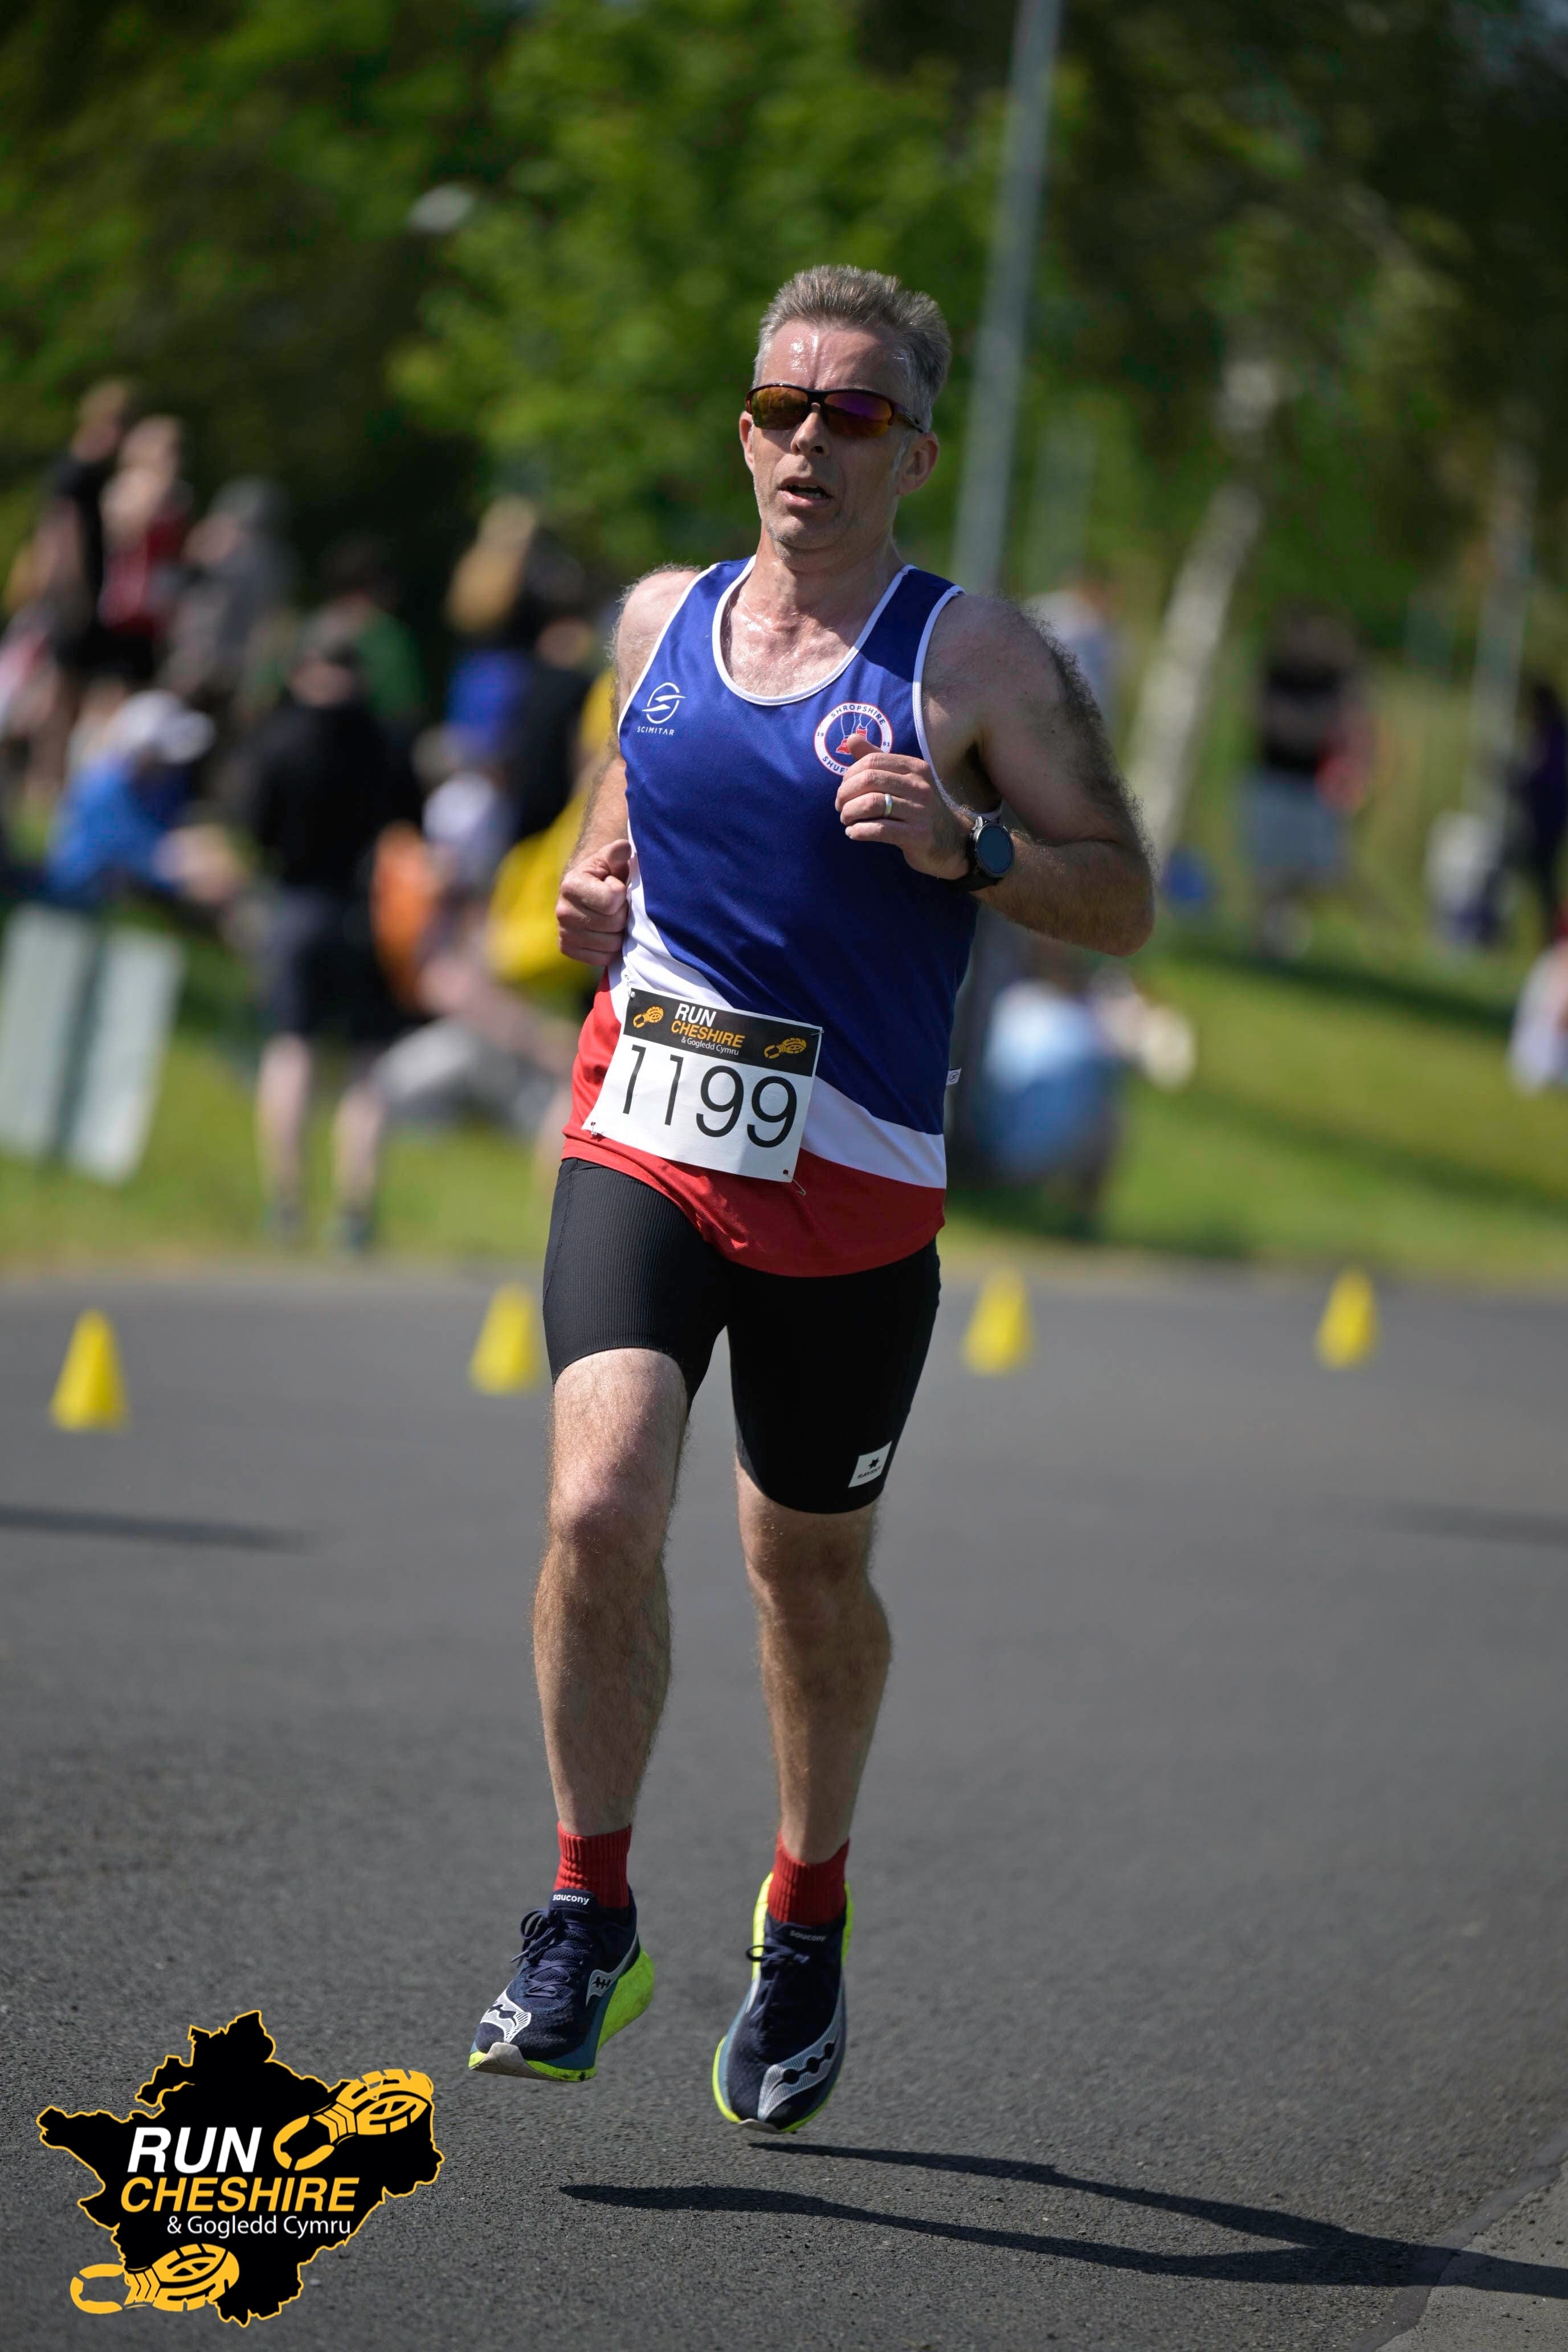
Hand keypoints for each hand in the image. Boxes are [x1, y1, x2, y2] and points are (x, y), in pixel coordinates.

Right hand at [557, 837, 631, 965]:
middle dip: (622, 914)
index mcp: (571, 885)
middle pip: (613, 923)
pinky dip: (610, 949)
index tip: (613, 886)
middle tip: (616, 906)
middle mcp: (562, 911)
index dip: (621, 893)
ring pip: (611, 944)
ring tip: (611, 918)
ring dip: (618, 933)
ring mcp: (564, 933)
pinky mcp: (568, 949)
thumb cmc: (603, 875)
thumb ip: (617, 853)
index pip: (612, 900)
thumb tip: (624, 848)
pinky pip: (603, 958)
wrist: (584, 892)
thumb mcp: (610, 860)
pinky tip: (605, 933)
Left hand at [832, 733, 970, 881]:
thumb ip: (876, 760)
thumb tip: (851, 738)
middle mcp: (920, 786)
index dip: (849, 775)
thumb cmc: (918, 808)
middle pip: (868, 780)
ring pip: (871, 804)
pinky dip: (859, 831)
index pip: (871, 761)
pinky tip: (853, 833)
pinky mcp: (918, 835)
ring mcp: (921, 811)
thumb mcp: (902, 780)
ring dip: (850, 813)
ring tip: (846, 820)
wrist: (951, 840)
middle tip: (840, 807)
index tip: (843, 790)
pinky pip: (879, 829)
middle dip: (845, 794)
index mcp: (915, 768)